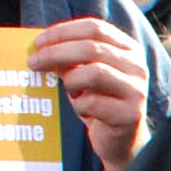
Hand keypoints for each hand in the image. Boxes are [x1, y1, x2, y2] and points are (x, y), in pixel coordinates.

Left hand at [31, 15, 151, 170]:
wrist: (119, 142)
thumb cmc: (98, 103)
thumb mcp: (83, 74)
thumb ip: (70, 58)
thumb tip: (42, 47)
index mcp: (128, 49)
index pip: (94, 28)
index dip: (63, 32)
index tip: (38, 42)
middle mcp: (137, 66)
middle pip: (92, 48)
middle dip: (56, 53)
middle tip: (33, 62)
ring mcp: (137, 90)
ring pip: (94, 73)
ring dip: (71, 81)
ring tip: (68, 91)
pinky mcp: (130, 114)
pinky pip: (93, 103)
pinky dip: (79, 106)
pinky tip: (82, 111)